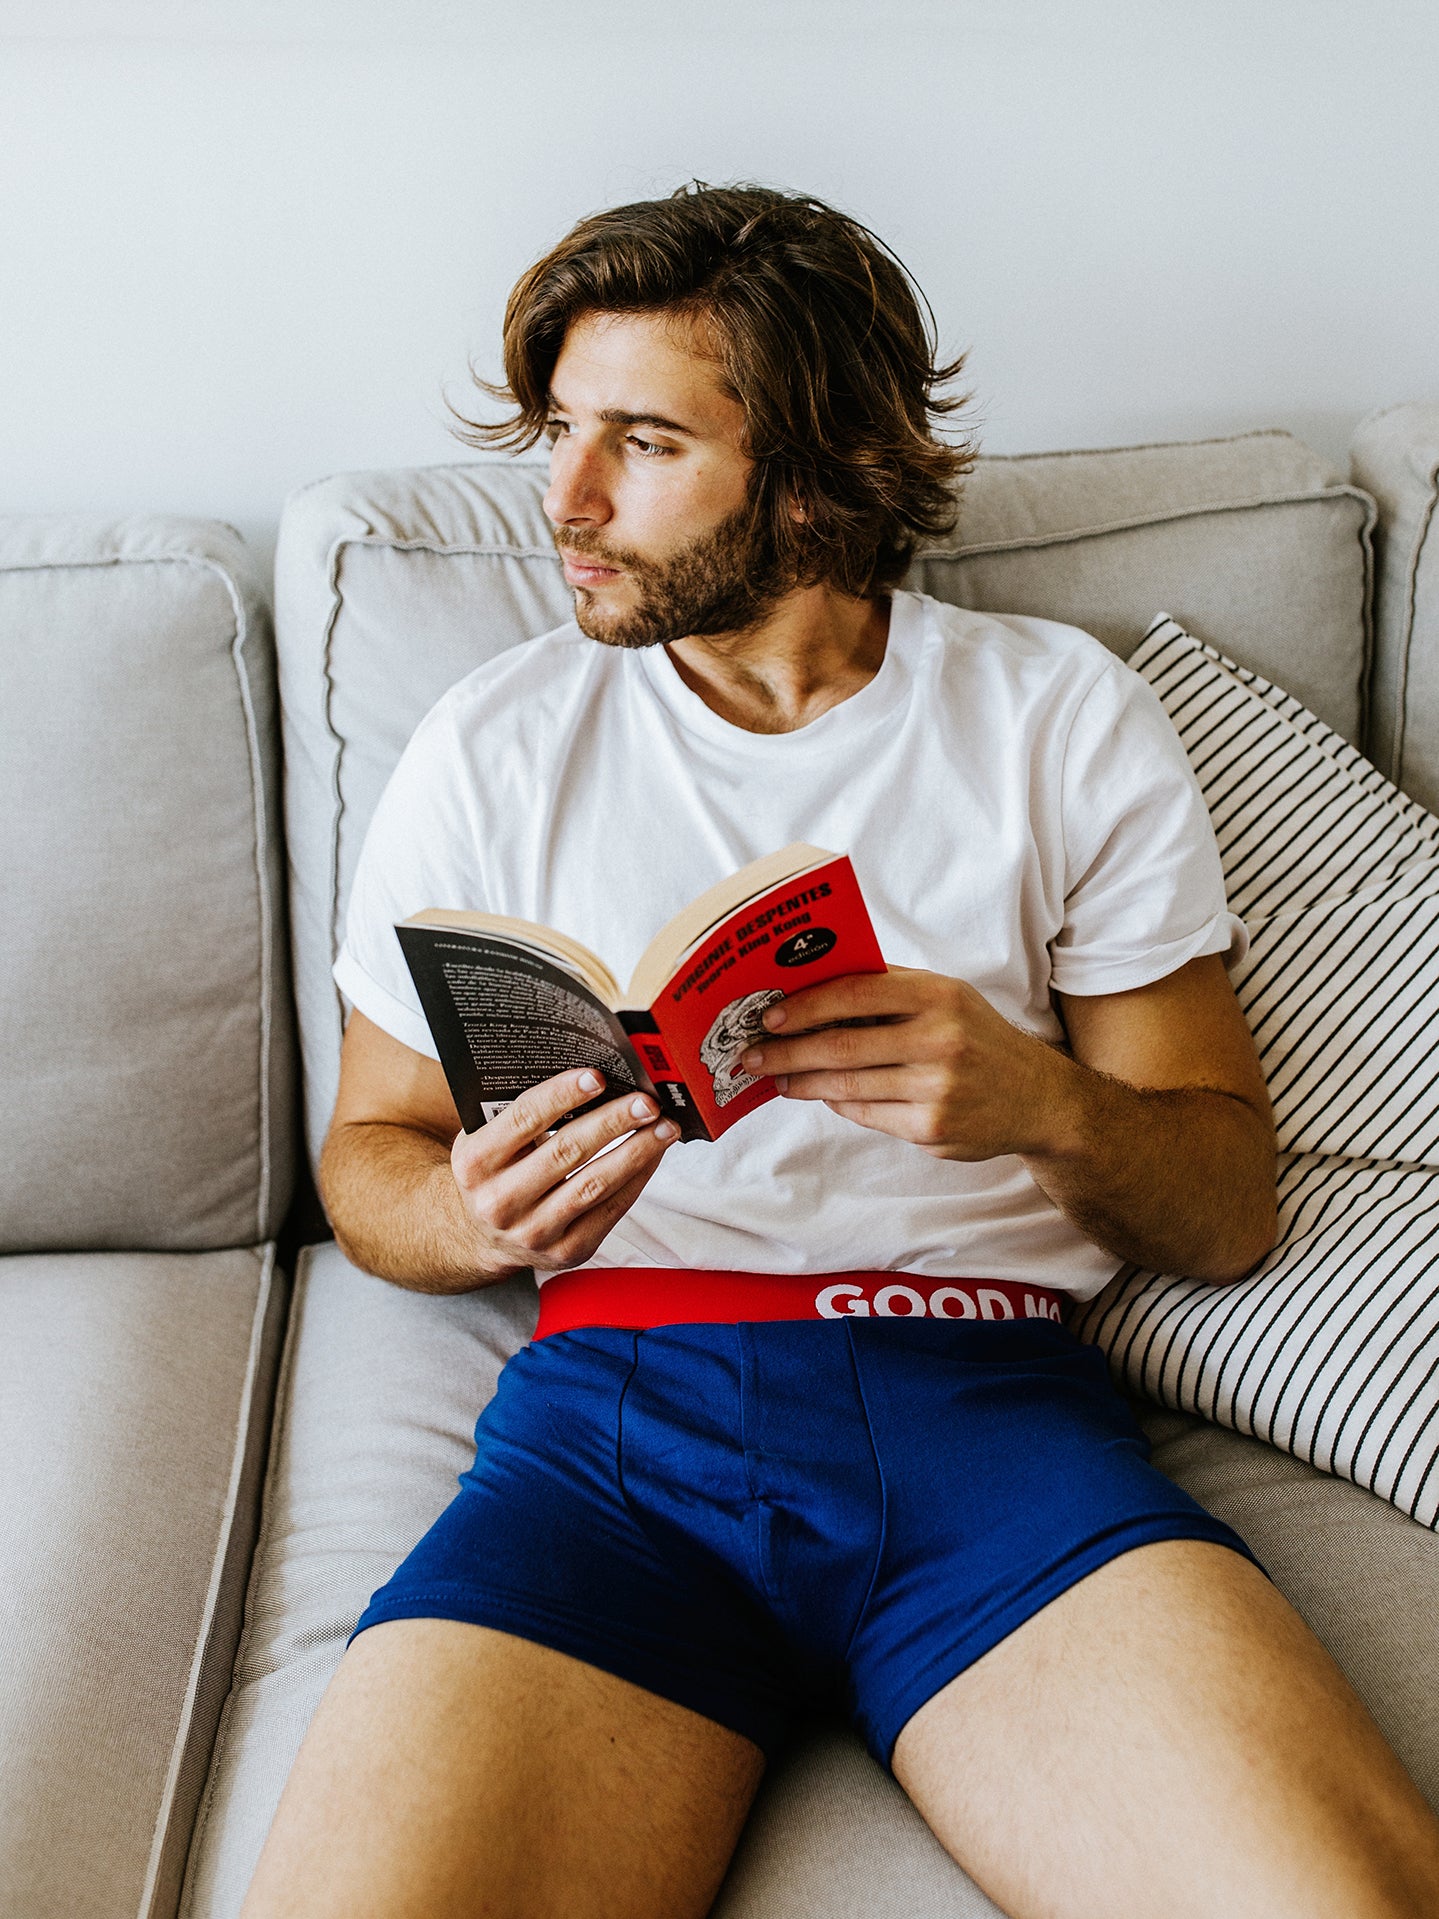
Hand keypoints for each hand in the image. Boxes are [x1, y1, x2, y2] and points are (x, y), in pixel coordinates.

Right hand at [450, 1069, 677, 1273]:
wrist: (481, 1234)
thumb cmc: (494, 1171)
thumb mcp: (486, 1140)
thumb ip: (520, 1112)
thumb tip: (589, 1076)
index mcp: (475, 1162)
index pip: (524, 1118)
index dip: (563, 1095)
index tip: (598, 1076)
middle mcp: (499, 1201)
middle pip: (567, 1151)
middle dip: (613, 1122)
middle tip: (647, 1101)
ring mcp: (533, 1231)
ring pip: (594, 1184)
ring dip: (636, 1152)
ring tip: (664, 1127)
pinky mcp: (566, 1252)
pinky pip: (610, 1211)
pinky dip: (636, 1179)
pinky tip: (652, 1156)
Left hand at [740, 966, 1069, 1160]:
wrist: (1038, 1098)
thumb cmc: (978, 1038)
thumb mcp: (946, 998)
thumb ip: (889, 989)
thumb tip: (812, 987)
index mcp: (939, 996)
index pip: (854, 993)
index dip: (805, 1005)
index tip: (769, 1016)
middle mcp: (940, 1041)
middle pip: (841, 1046)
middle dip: (787, 1052)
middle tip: (751, 1055)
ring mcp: (937, 1089)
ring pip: (847, 1085)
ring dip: (802, 1082)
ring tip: (776, 1078)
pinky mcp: (932, 1129)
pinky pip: (866, 1114)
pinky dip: (839, 1103)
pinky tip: (822, 1094)